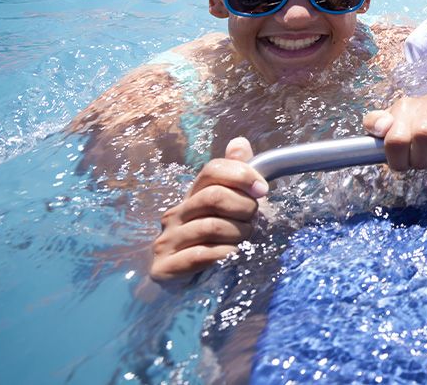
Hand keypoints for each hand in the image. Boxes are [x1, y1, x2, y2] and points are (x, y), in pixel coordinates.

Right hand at [150, 137, 265, 281]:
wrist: (190, 283)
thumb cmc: (218, 241)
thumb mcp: (232, 207)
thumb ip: (236, 176)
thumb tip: (239, 143)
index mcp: (192, 196)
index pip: (213, 169)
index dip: (242, 175)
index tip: (263, 190)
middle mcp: (175, 214)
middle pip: (214, 196)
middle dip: (244, 208)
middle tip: (253, 221)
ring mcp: (166, 240)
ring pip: (211, 226)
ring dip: (238, 234)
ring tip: (243, 241)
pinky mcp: (163, 267)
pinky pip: (202, 255)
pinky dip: (226, 255)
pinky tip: (232, 256)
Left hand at [364, 94, 426, 170]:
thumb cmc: (411, 123)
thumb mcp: (387, 123)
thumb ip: (374, 122)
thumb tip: (382, 126)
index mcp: (404, 107)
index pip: (397, 139)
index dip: (401, 160)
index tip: (405, 163)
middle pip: (424, 134)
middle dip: (424, 158)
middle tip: (425, 162)